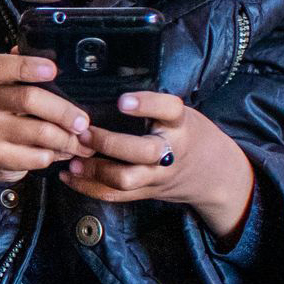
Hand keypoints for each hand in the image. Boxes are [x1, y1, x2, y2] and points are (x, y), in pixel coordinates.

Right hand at [0, 53, 93, 235]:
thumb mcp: (1, 87)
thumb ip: (21, 70)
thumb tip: (53, 53)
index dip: (27, 66)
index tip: (52, 69)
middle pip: (29, 99)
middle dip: (64, 110)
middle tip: (83, 121)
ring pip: (41, 132)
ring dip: (68, 138)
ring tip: (80, 140)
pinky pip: (39, 156)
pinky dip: (56, 155)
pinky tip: (60, 152)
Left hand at [61, 91, 254, 241]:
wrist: (214, 174)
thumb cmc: (186, 134)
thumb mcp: (179, 115)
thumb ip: (152, 108)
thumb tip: (104, 88)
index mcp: (180, 125)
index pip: (169, 110)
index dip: (147, 104)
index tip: (122, 101)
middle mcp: (170, 151)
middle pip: (143, 151)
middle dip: (109, 143)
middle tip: (84, 133)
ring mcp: (158, 175)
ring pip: (126, 179)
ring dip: (94, 170)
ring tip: (72, 159)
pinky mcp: (147, 192)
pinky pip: (116, 195)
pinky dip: (88, 187)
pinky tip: (69, 176)